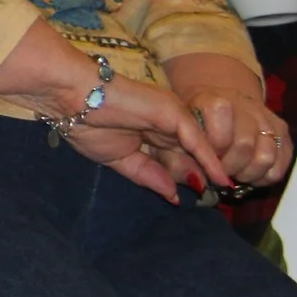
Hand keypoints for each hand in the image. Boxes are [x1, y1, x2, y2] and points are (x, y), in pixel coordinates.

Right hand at [0, 21, 229, 201]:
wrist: (72, 98)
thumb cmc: (87, 124)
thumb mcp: (120, 160)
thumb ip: (148, 175)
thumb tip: (172, 196)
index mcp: (149, 132)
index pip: (174, 157)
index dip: (186, 177)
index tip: (199, 197)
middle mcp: (164, 123)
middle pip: (189, 155)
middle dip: (199, 176)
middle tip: (213, 198)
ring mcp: (170, 115)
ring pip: (197, 148)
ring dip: (210, 170)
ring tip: (225, 192)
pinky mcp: (173, 112)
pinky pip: (197, 140)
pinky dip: (209, 160)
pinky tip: (220, 178)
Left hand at [166, 52, 292, 186]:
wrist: (221, 99)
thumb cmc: (196, 121)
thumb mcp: (180, 130)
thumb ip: (181, 154)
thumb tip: (196, 182)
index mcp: (213, 102)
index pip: (219, 135)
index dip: (214, 157)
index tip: (208, 164)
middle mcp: (244, 106)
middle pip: (245, 146)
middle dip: (232, 168)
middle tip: (223, 173)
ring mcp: (266, 117)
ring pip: (267, 155)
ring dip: (251, 173)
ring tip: (238, 174)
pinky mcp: (282, 129)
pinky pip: (283, 160)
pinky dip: (268, 174)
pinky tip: (253, 174)